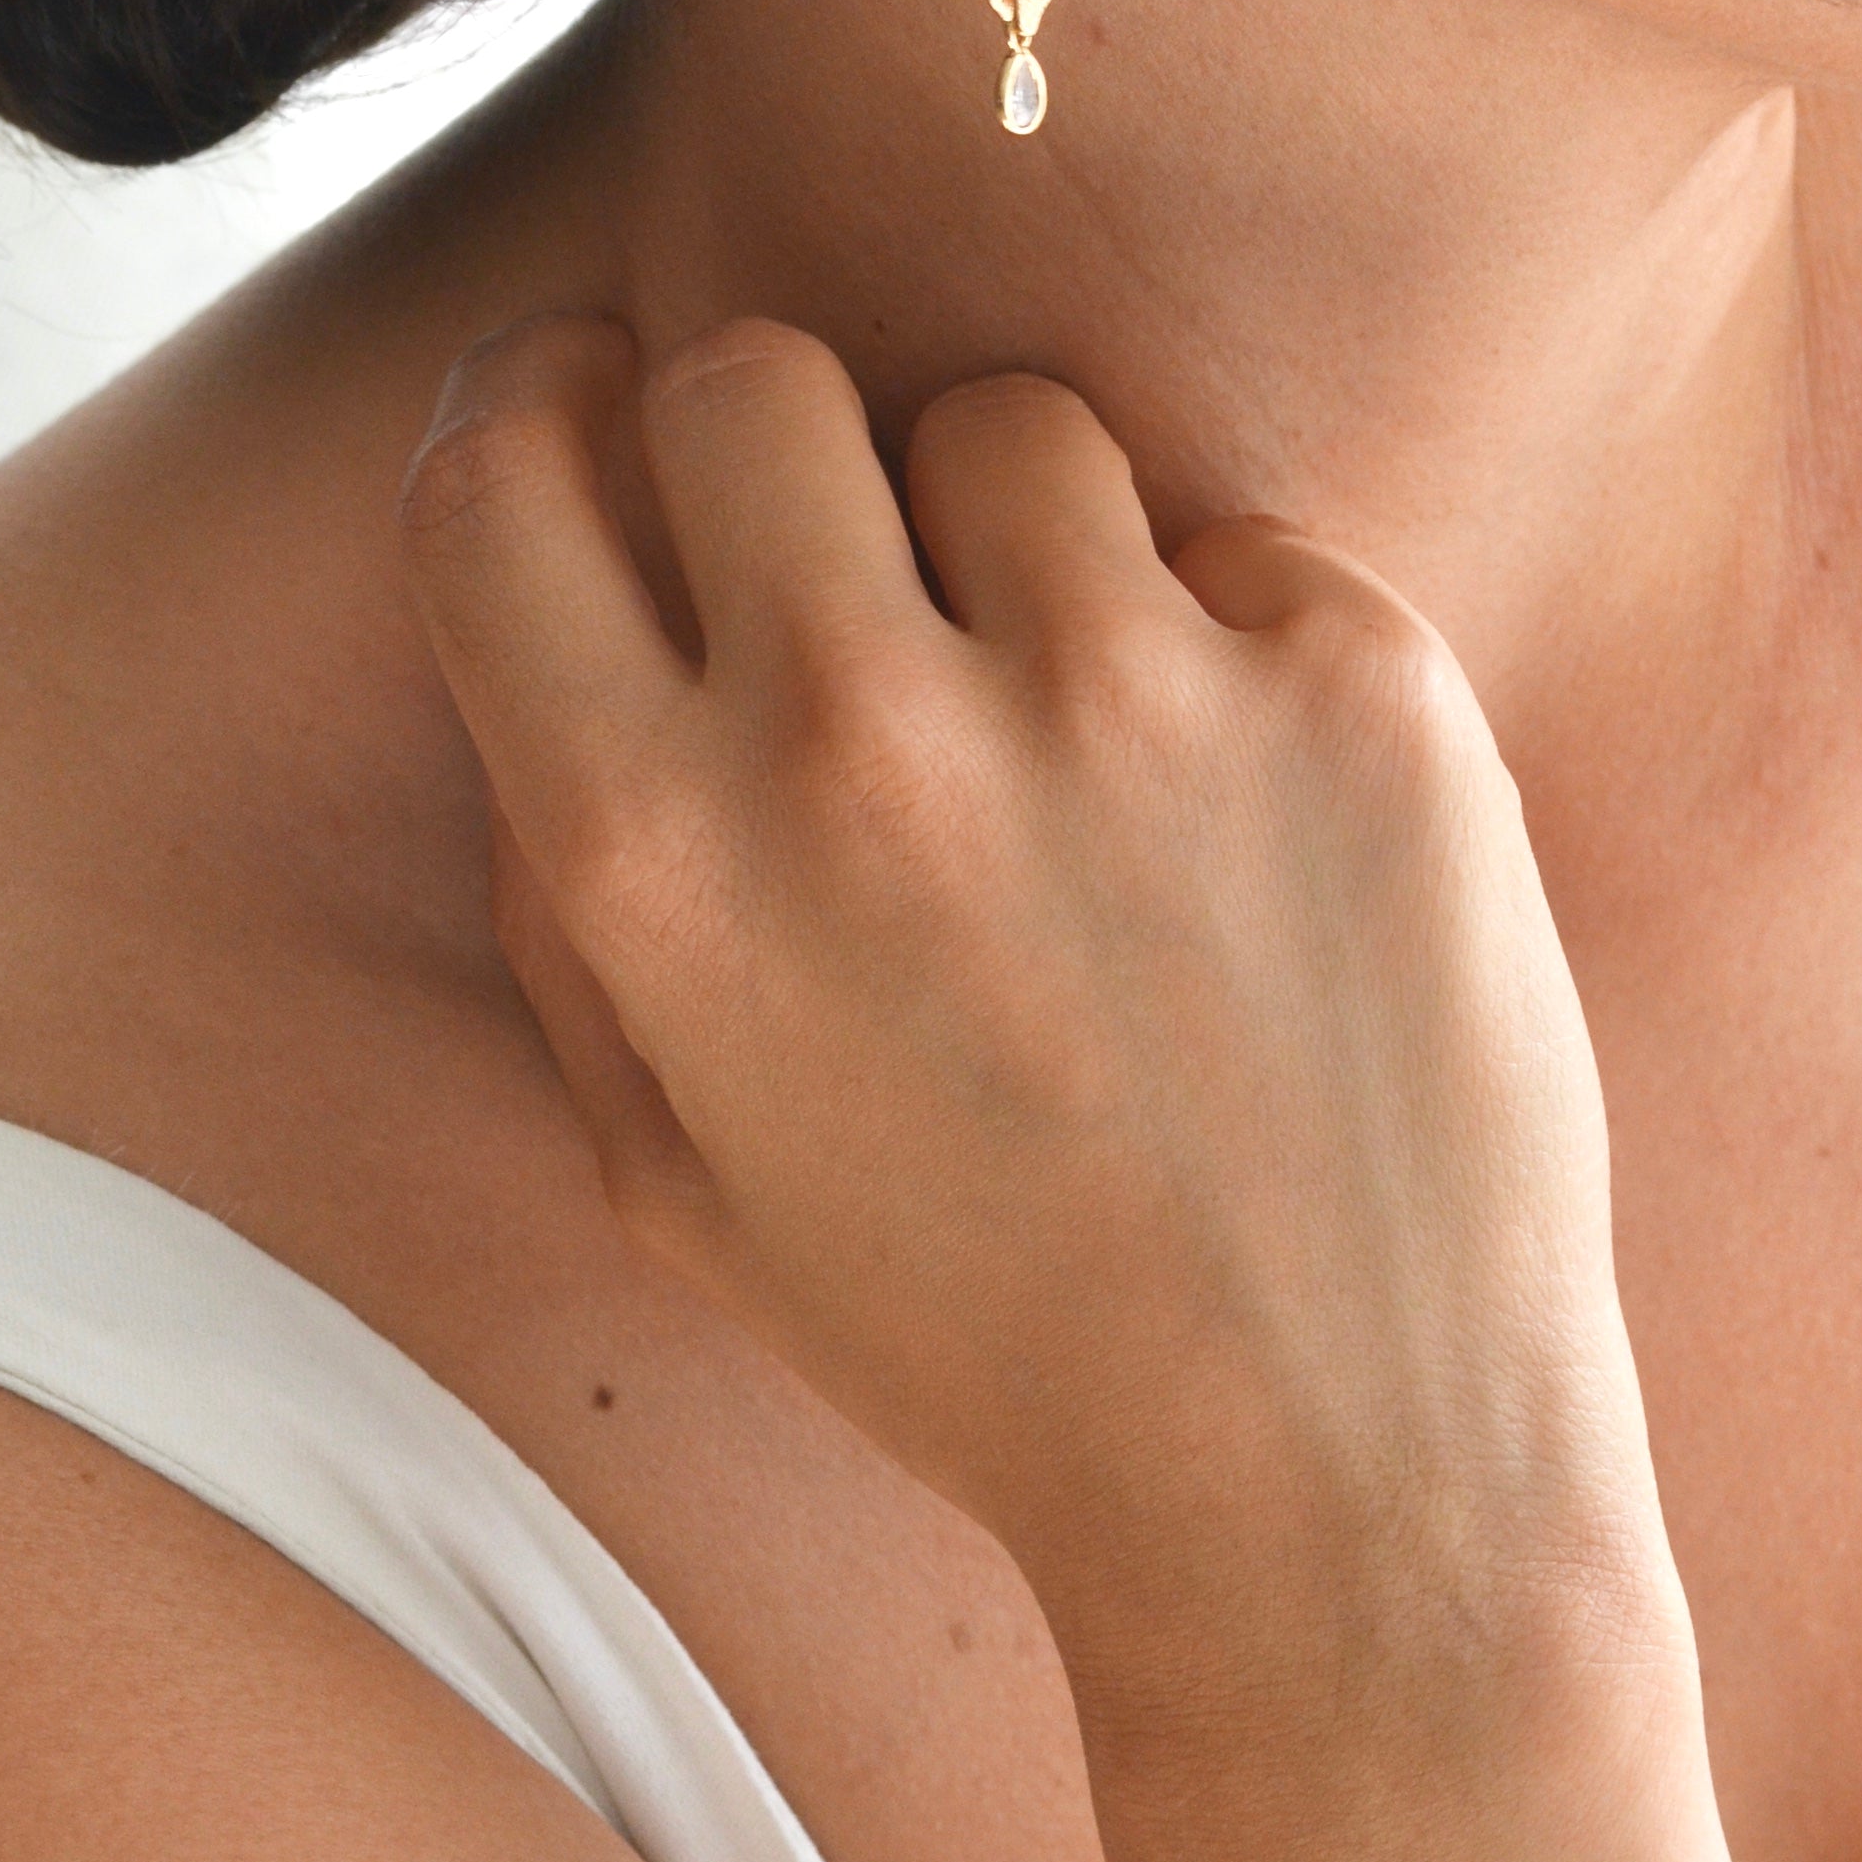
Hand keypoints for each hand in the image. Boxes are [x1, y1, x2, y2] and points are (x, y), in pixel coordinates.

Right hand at [398, 317, 1680, 1747]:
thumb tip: (548, 610)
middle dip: (787, 447)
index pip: (503, 478)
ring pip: (1015, 425)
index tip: (608, 418)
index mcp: (660, 866)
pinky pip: (1242, 542)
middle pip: (755, 377)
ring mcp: (1130, 697)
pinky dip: (1241, 653)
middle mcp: (864, 746)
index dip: (546, 412)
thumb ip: (576, 887)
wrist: (1342, 1484)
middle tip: (863, 568)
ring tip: (1093, 738)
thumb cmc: (991, 1344)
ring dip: (1030, 542)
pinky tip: (1265, 835)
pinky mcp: (1357, 690)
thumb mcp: (682, 1173)